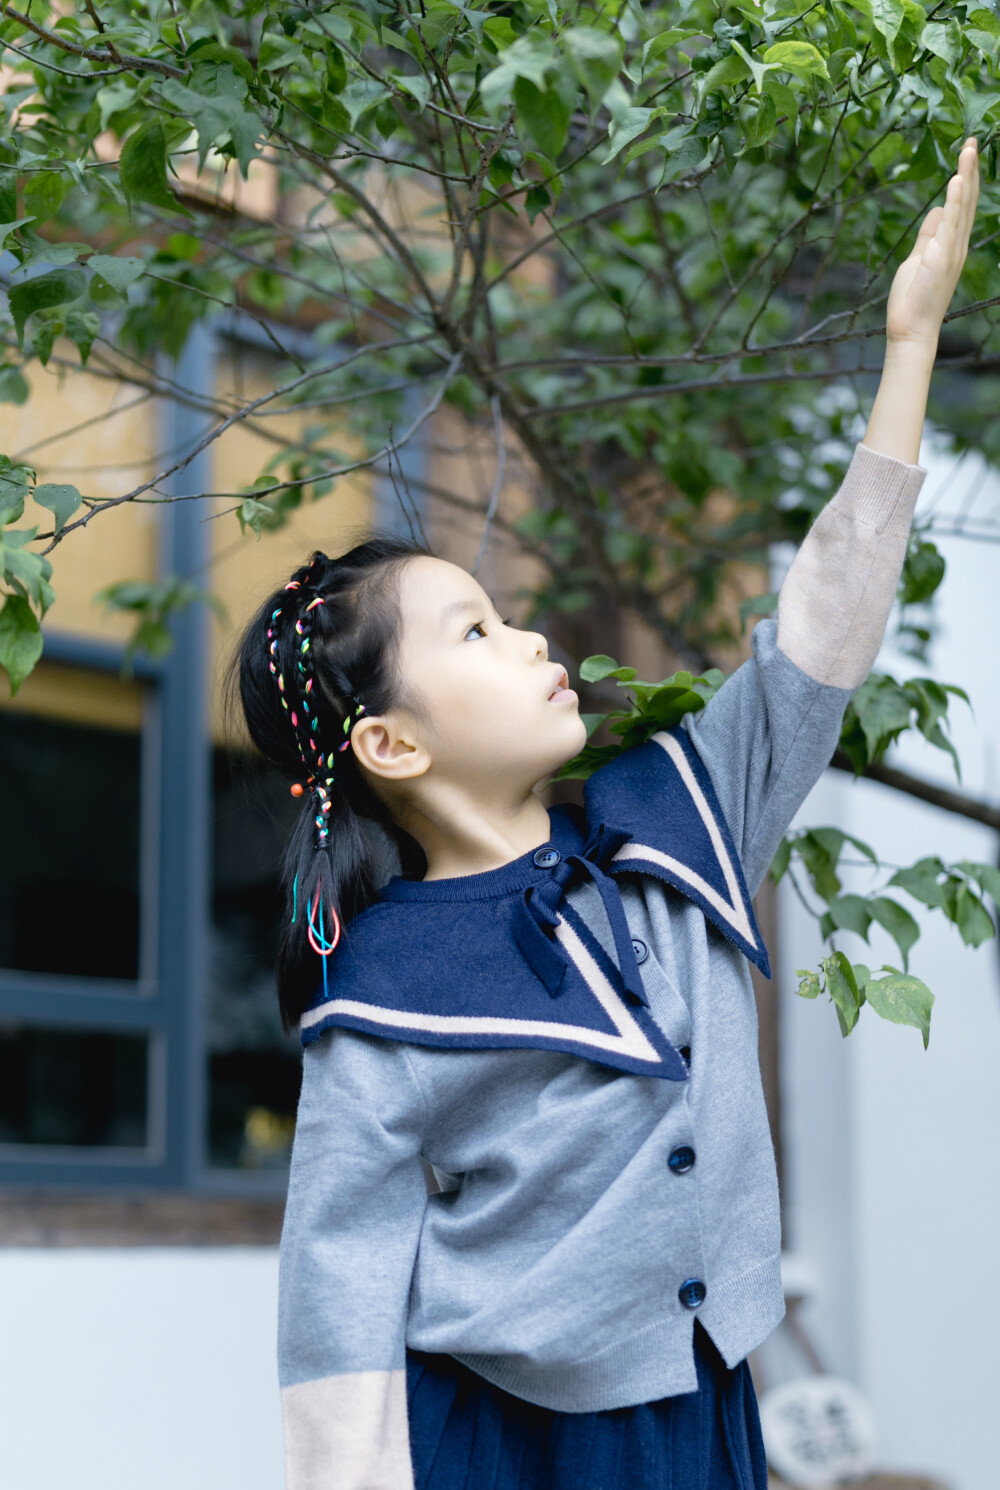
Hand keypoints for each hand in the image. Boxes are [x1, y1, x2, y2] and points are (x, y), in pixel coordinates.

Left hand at [884, 137, 979, 352]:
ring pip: (962, 207)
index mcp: (952, 244)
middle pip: (967, 200)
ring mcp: (952, 251)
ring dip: (966, 177)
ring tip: (968, 150)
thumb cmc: (912, 298)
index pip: (962, 205)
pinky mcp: (942, 257)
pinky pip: (950, 224)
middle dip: (971, 169)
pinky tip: (957, 180)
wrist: (910, 329)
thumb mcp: (919, 257)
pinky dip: (955, 202)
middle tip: (972, 140)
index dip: (966, 178)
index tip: (966, 152)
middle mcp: (958, 244)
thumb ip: (929, 234)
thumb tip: (936, 209)